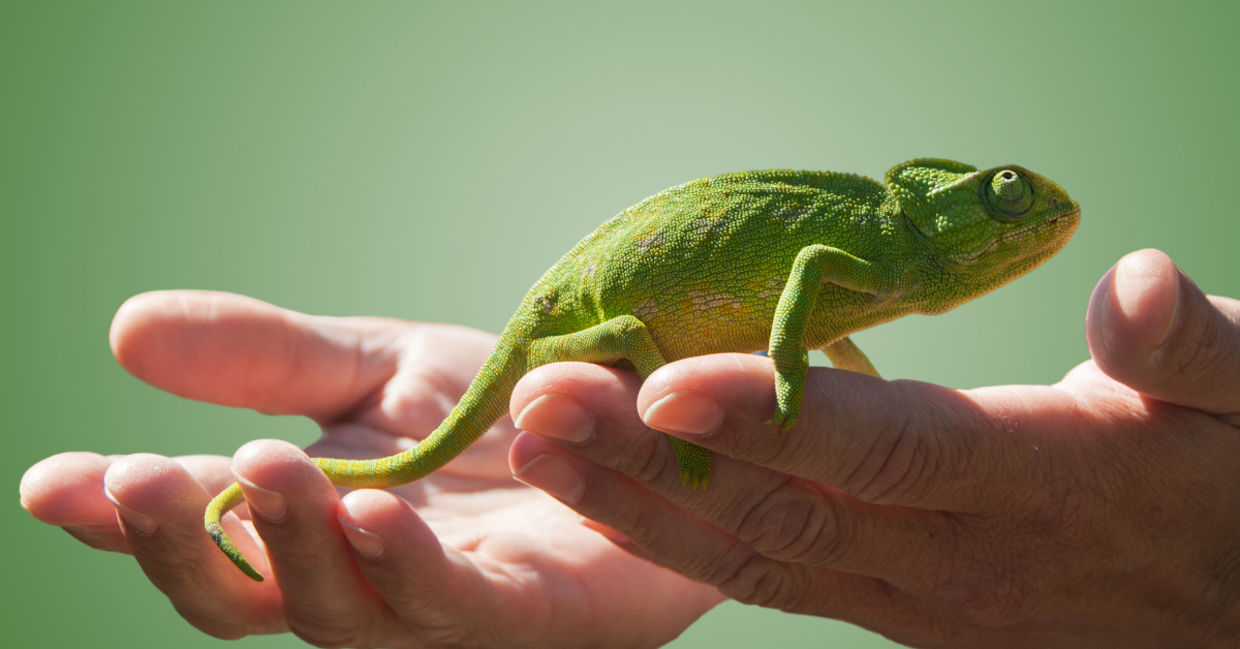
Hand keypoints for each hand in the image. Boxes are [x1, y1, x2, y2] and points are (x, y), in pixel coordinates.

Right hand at [20, 291, 719, 647]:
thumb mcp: (379, 370)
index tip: (52, 481)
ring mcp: (443, 607)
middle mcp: (363, 577)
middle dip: (186, 546)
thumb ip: (270, 360)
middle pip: (247, 598)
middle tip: (140, 478)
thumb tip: (125, 329)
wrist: (639, 419)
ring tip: (264, 471)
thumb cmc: (508, 412)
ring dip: (295, 547)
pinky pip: (460, 606)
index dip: (122, 517)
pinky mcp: (532, 613)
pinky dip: (409, 567)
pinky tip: (376, 513)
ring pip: (341, 613)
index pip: (202, 528)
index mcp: (314, 517)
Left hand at [508, 249, 1239, 647]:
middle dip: (651, 456)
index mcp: (1037, 483)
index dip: (773, 414)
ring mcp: (914, 600)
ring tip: (537, 443)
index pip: (885, 448)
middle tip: (542, 397)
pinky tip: (608, 496)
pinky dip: (682, 540)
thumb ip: (1198, 354)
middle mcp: (954, 558)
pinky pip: (773, 578)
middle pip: (781, 506)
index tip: (665, 379)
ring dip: (638, 503)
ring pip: (754, 558)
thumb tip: (1138, 286)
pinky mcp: (896, 612)